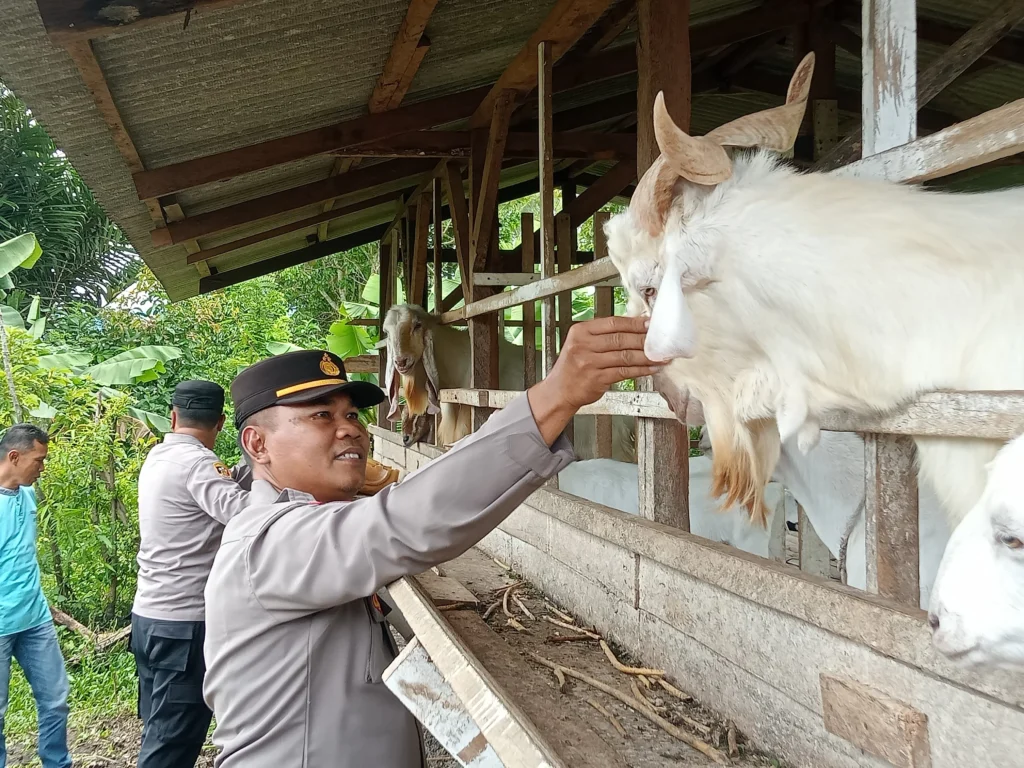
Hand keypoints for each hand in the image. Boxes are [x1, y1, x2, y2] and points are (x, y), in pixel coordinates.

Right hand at [528, 316, 666, 444]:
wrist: (558, 392)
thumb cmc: (572, 368)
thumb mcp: (580, 344)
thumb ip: (602, 335)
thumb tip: (633, 328)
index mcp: (580, 332)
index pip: (613, 323)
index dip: (634, 323)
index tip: (649, 323)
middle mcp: (583, 345)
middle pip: (620, 339)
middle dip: (643, 339)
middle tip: (659, 339)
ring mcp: (589, 363)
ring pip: (624, 356)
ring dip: (646, 356)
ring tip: (660, 355)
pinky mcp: (596, 379)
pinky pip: (624, 372)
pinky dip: (640, 370)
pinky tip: (650, 368)